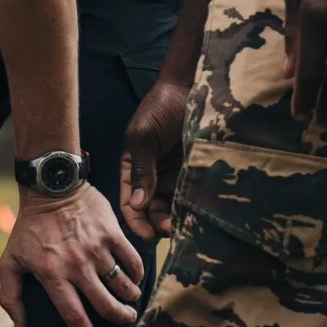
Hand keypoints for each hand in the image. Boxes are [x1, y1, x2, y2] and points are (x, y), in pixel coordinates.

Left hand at [0, 182, 145, 326]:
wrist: (51, 187)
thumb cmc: (30, 228)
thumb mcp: (11, 261)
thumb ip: (11, 296)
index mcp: (52, 275)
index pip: (74, 317)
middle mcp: (76, 266)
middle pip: (106, 306)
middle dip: (120, 319)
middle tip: (124, 319)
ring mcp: (96, 249)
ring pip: (123, 286)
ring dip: (130, 298)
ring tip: (129, 300)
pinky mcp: (112, 233)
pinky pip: (132, 261)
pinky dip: (137, 274)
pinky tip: (134, 277)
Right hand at [119, 78, 190, 240]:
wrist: (191, 90)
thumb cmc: (159, 110)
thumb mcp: (143, 137)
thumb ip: (141, 170)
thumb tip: (137, 203)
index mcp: (134, 168)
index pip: (130, 202)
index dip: (135, 220)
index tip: (146, 235)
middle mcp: (154, 177)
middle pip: (152, 210)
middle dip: (157, 224)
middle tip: (169, 231)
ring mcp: (175, 178)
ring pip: (172, 208)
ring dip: (175, 220)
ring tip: (184, 227)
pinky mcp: (196, 175)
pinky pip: (192, 198)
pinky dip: (192, 210)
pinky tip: (197, 217)